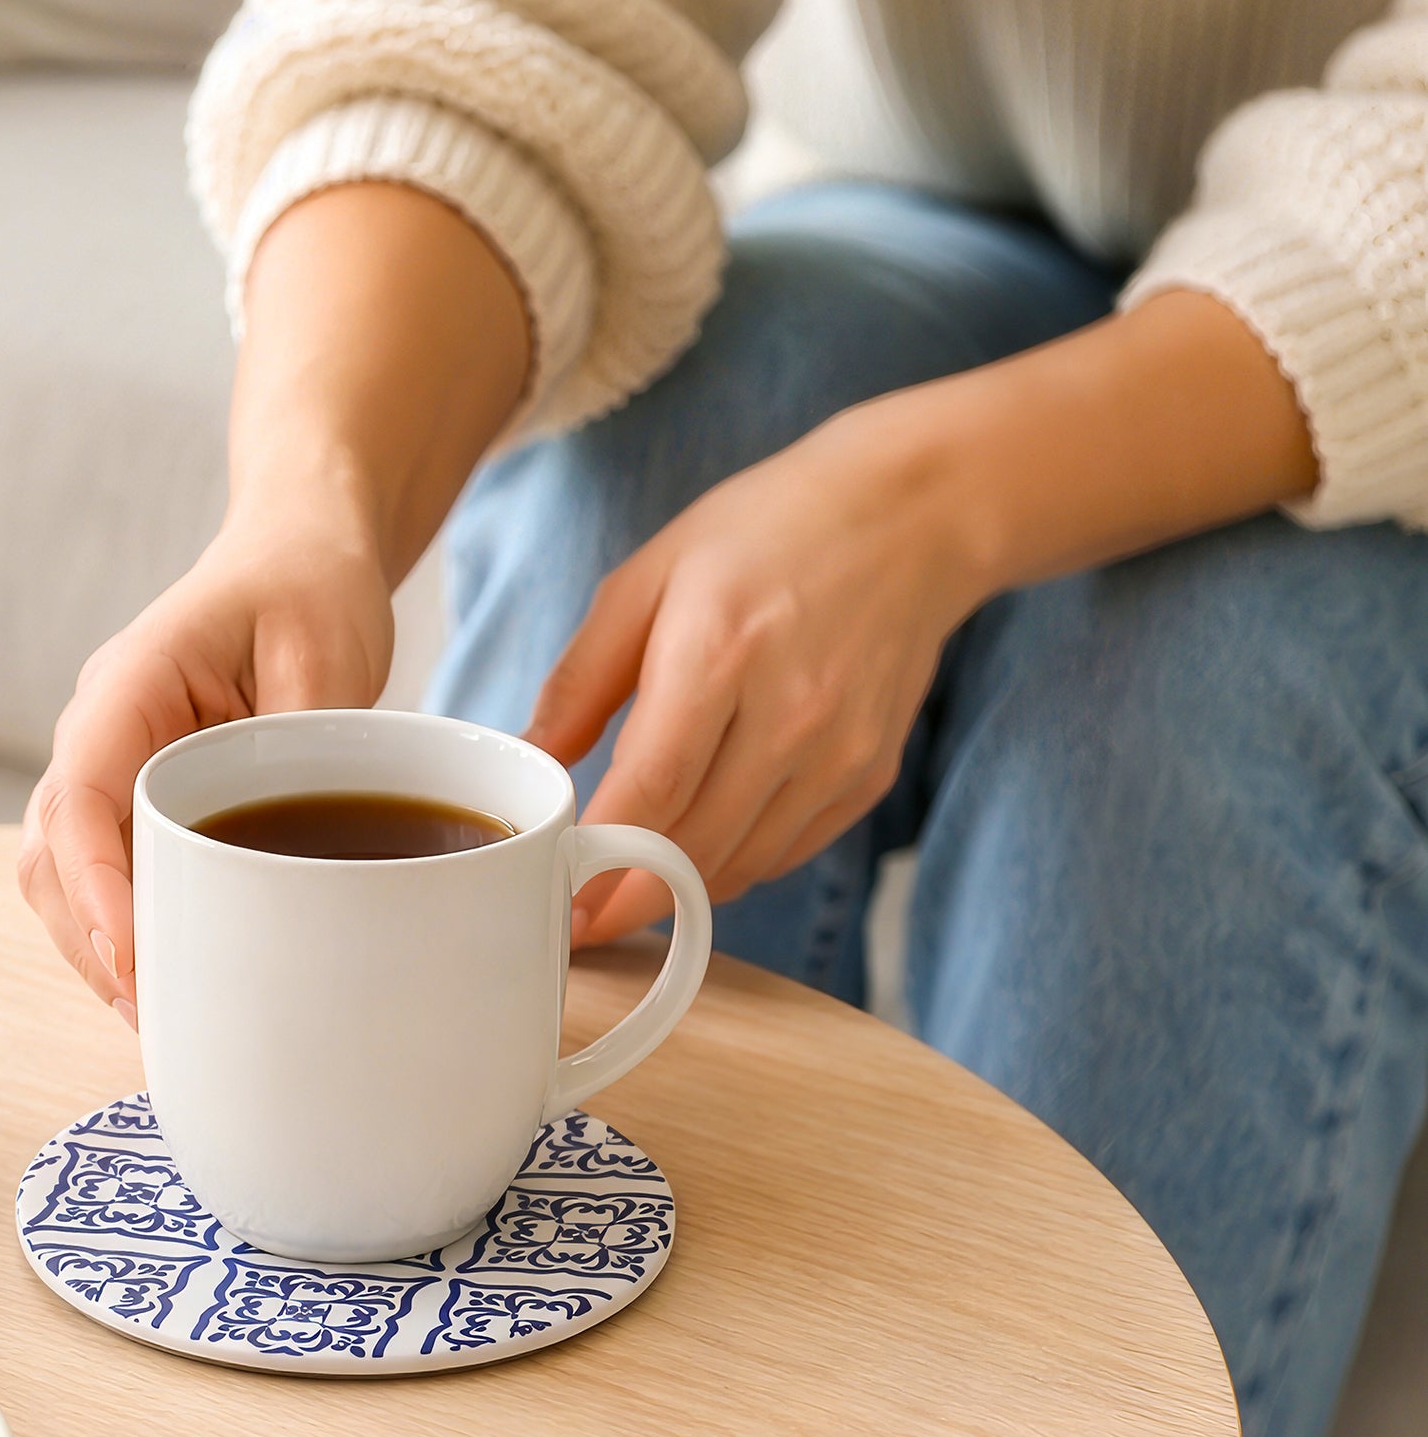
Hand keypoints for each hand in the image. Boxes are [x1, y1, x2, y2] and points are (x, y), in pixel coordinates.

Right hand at [18, 515, 392, 1019]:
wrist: (301, 551)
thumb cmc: (308, 584)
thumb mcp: (324, 649)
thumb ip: (301, 744)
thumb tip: (292, 854)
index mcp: (128, 689)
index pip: (78, 802)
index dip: (94, 889)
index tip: (131, 958)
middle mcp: (100, 735)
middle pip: (51, 859)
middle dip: (91, 944)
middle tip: (159, 1022)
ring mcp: (111, 768)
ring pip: (65, 877)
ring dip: (100, 950)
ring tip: (164, 1026)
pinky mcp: (140, 798)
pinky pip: (109, 873)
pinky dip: (128, 932)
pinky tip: (174, 985)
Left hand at [527, 394, 984, 943]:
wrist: (909, 516)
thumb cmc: (765, 533)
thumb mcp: (649, 577)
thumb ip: (581, 677)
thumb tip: (528, 754)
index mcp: (720, 653)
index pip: (651, 790)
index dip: (597, 861)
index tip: (555, 902)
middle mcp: (790, 714)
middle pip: (692, 845)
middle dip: (624, 897)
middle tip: (574, 919)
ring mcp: (838, 753)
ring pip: (739, 864)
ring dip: (676, 888)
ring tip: (625, 884)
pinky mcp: (868, 775)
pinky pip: (784, 852)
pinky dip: (731, 864)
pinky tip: (695, 847)